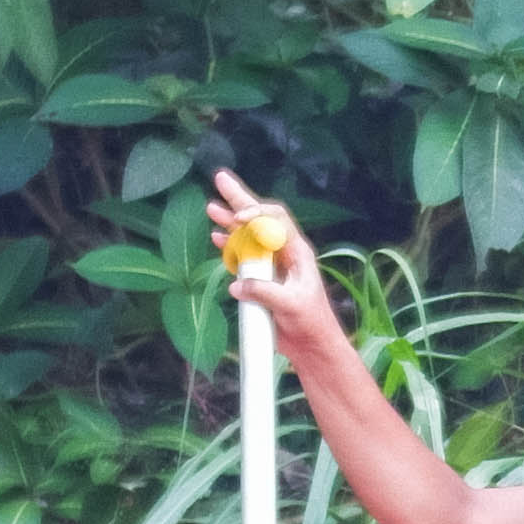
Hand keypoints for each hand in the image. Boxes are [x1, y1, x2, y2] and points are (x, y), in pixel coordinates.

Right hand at [207, 169, 349, 367]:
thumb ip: (265, 292)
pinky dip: (230, 246)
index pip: (276, 220)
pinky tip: (217, 237)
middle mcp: (283, 252)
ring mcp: (271, 265)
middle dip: (239, 200)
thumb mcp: (291, 304)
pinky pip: (243, 257)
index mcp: (296, 252)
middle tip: (220, 179)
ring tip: (212, 208)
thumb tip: (236, 284)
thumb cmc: (311, 321)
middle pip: (259, 219)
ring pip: (248, 236)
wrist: (311, 344)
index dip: (256, 213)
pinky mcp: (262, 279)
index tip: (238, 219)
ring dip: (230, 223)